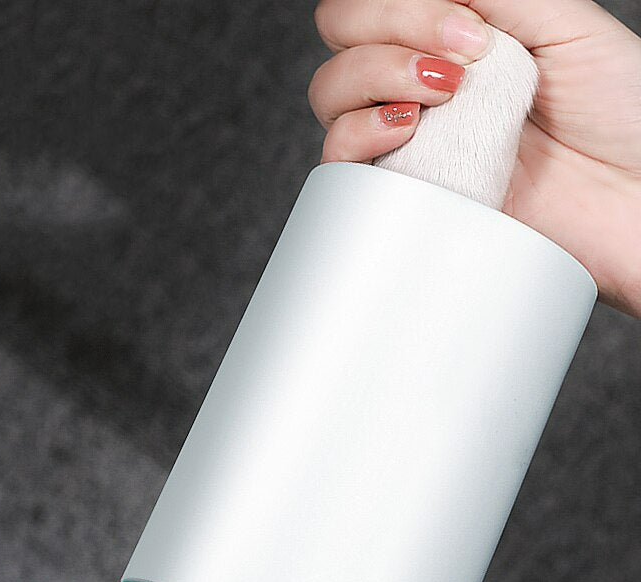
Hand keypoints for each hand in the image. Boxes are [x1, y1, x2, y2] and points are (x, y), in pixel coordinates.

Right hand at [308, 0, 640, 317]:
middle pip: (340, 37)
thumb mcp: (567, 28)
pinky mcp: (405, 190)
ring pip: (329, 92)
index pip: (377, 1)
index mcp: (458, 36)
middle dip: (384, 36)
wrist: (632, 203)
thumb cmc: (622, 116)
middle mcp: (423, 81)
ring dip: (373, 80)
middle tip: (454, 68)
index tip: (467, 33)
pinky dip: (356, 135)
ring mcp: (409, 136)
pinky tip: (407, 130)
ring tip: (440, 100)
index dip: (401, 7)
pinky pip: (338, 162)